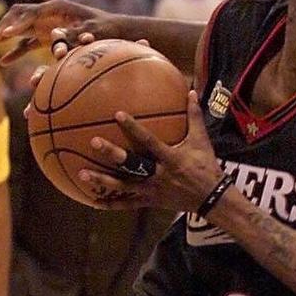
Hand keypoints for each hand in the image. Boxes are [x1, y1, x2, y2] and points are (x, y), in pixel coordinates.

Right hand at [0, 0, 111, 64]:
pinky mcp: (48, 36)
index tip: (5, 35)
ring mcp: (47, 23)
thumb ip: (75, 32)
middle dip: (4, 26)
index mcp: (58, 6)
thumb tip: (58, 37)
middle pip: (19, 15)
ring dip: (4, 35)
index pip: (31, 13)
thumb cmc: (107, 28)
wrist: (117, 30)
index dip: (17, 24)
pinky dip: (16, 51)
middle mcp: (49, 12)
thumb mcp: (93, 29)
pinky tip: (4, 62)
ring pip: (19, 27)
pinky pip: (27, 43)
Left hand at [78, 90, 223, 209]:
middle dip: (112, 154)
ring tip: (82, 174)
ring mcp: (152, 190)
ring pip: (123, 186)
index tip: (117, 114)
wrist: (212, 197)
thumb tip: (190, 91)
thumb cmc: (206, 166)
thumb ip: (194, 116)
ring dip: (102, 180)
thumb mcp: (202, 140)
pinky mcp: (150, 202)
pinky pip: (128, 205)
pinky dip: (111, 204)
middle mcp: (158, 174)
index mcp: (170, 157)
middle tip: (93, 142)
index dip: (133, 128)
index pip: (148, 140)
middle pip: (131, 164)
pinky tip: (94, 202)